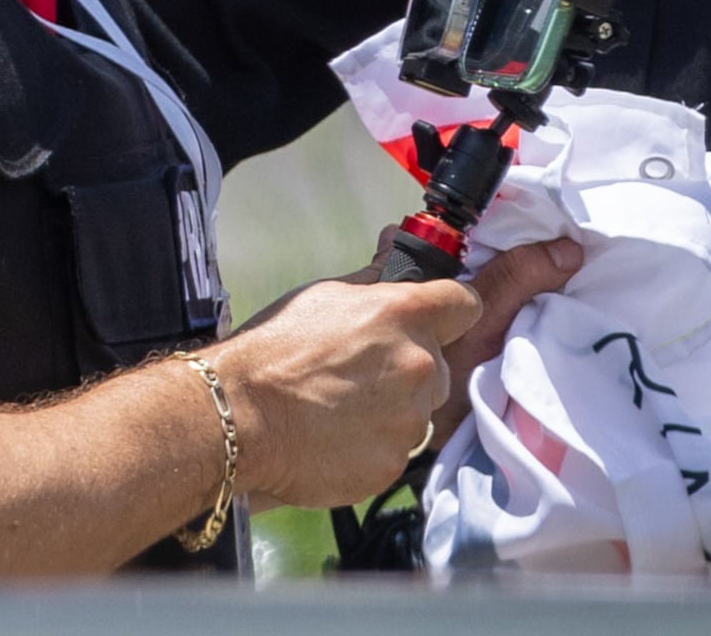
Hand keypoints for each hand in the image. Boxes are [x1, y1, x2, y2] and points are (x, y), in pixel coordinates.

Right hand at [211, 235, 577, 506]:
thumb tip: (397, 250)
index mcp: (407, 311)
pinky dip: (380, 439)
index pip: (474, 298)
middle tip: (368, 366)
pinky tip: (341, 431)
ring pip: (427, 404)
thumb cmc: (272, 353)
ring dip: (400, 402)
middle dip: (421, 358)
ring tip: (345, 402)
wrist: (236, 419)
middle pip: (450, 356)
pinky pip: (403, 444)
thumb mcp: (326, 295)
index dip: (460, 304)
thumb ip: (376, 279)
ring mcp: (412, 417)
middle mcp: (420, 363)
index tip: (471, 306)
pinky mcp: (396, 461)